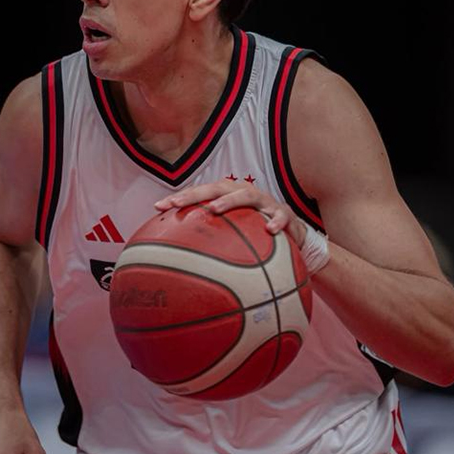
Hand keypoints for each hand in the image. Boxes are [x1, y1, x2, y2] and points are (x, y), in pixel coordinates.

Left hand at [154, 181, 330, 273]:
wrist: (295, 238)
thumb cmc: (258, 236)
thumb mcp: (235, 238)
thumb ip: (213, 244)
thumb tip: (179, 266)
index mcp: (231, 198)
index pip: (202, 192)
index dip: (182, 197)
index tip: (158, 207)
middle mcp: (247, 196)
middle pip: (219, 187)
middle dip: (197, 193)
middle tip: (178, 203)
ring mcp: (267, 203)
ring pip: (248, 195)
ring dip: (231, 201)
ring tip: (215, 210)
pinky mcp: (286, 214)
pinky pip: (282, 216)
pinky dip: (276, 221)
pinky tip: (269, 230)